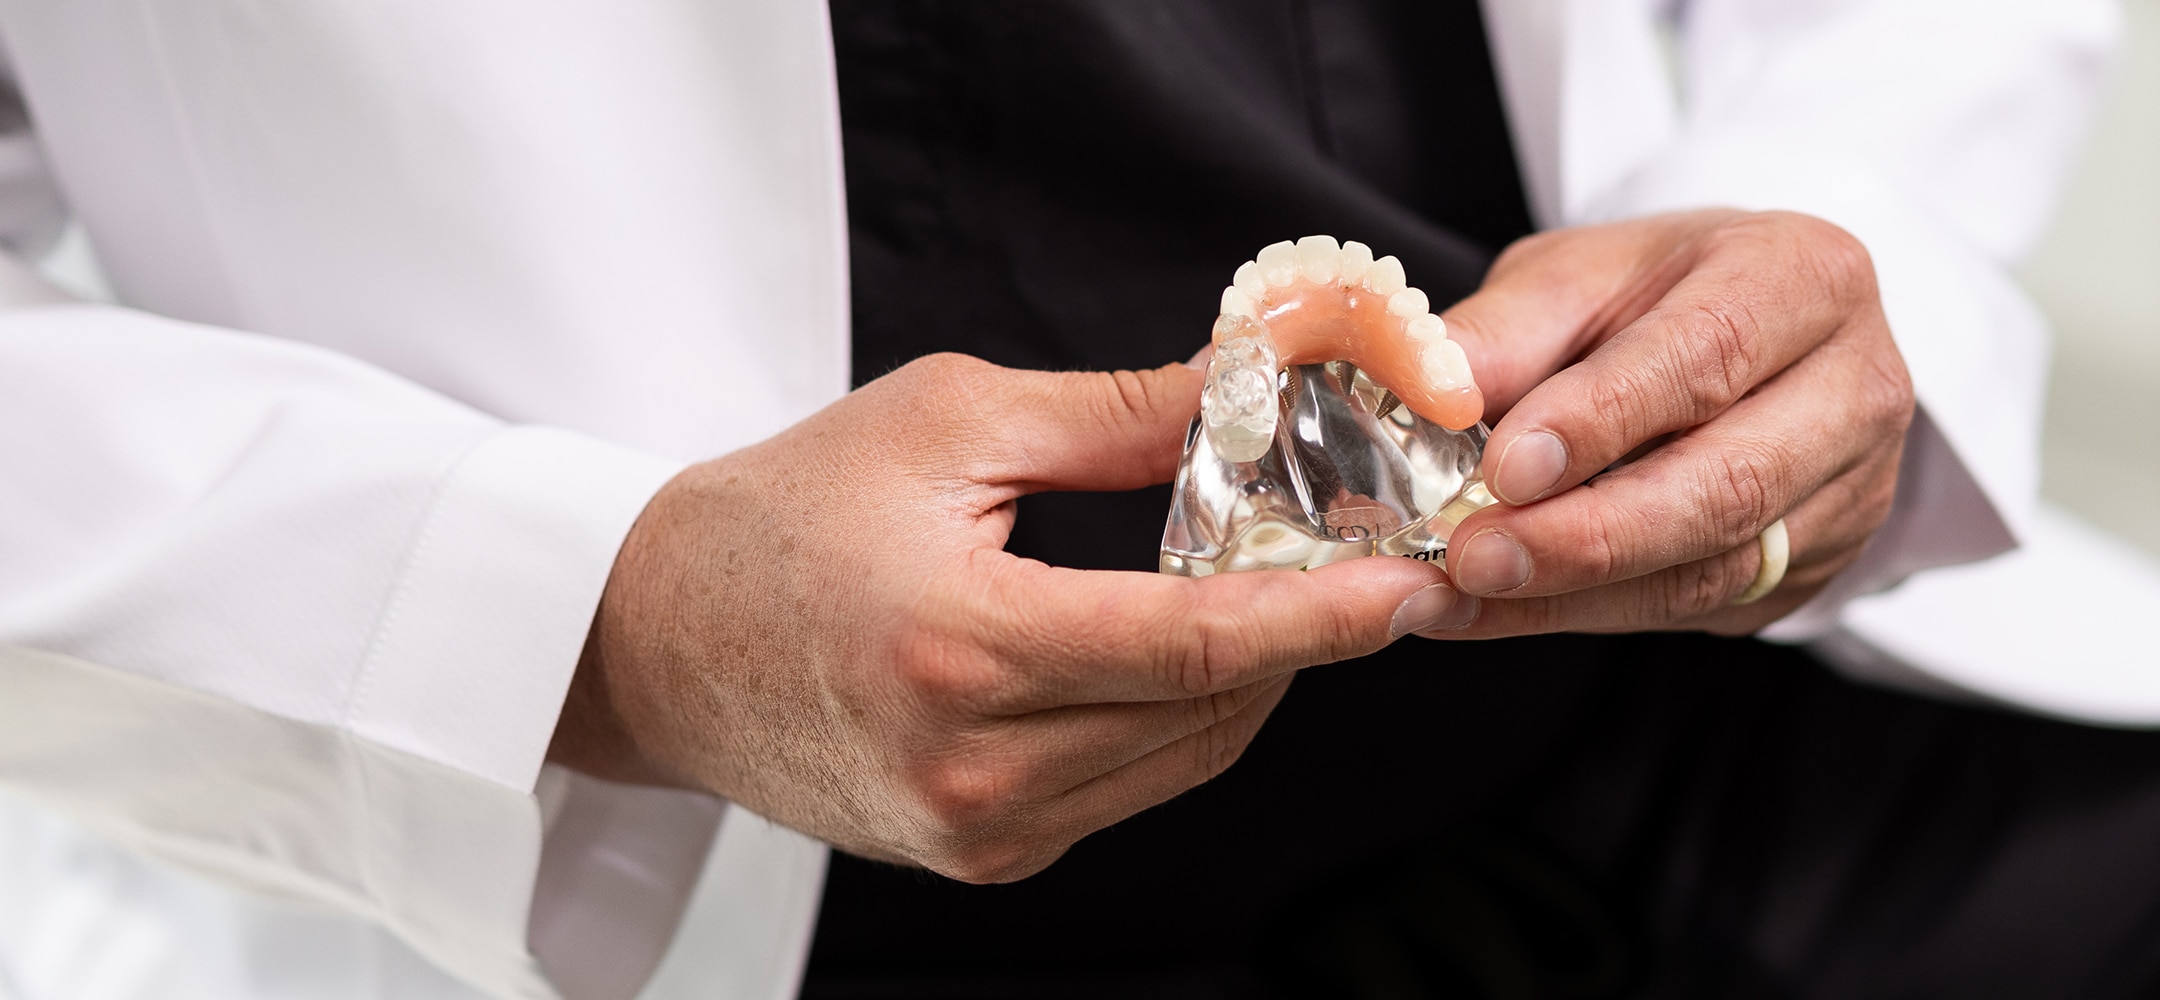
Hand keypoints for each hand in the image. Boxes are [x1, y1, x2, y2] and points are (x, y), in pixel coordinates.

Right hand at [547, 354, 1448, 881]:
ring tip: (1274, 593)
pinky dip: (1177, 719)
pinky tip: (1178, 649)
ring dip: (1248, 679)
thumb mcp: (944, 425)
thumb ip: (1115, 419)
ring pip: (1183, 758)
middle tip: (1356, 558)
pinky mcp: (978, 851)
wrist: (648, 640)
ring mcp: (976, 826)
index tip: (1410, 580)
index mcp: (959, 647)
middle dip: (1304, 636)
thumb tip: (1249, 391)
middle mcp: (974, 764)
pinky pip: (1128, 787)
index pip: (1192, 645)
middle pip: (1210, 710)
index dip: (1322, 615)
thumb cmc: (775, 519)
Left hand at [1422, 210, 1913, 635]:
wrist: (1743, 335)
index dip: (1602, 420)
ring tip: (1456, 593)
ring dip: (1571, 593)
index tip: (1504, 469)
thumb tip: (1424, 388)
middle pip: (1729, 483)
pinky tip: (1494, 609)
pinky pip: (1695, 608)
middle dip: (1587, 535)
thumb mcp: (1576, 277)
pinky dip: (1581, 613)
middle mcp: (1853, 387)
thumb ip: (1504, 331)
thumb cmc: (1655, 295)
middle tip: (1472, 558)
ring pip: (1712, 568)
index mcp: (1804, 277)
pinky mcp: (1813, 566)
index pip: (1708, 355)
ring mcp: (1849, 490)